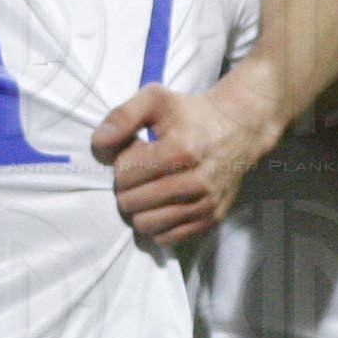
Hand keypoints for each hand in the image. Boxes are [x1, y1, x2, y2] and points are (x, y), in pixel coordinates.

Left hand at [92, 84, 269, 245]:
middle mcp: (196, 182)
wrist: (239, 128)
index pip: (123, 174)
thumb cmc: (190, 113)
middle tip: (140, 172)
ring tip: (150, 187)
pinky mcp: (212, 218)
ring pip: (146, 224)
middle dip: (127, 187)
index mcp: (180, 150)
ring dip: (139, 208)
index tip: (136, 152)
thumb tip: (98, 144)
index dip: (121, 163)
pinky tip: (162, 203)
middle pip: (130, 202)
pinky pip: (167, 238)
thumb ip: (122, 116)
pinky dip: (158, 224)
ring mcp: (206, 204)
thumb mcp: (155, 99)